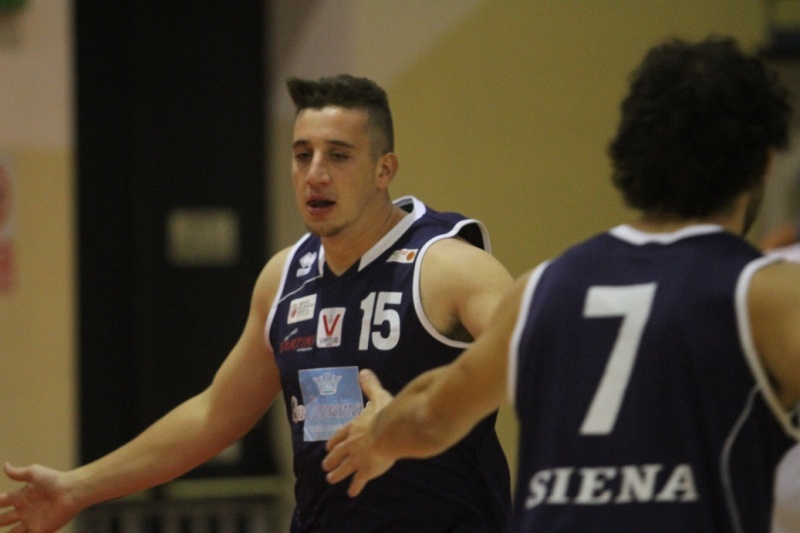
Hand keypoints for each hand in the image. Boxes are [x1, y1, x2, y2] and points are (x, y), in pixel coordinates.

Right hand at [0, 462, 79, 532]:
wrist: (72, 491)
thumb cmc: (54, 480)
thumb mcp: (33, 473)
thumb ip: (17, 473)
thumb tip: (5, 465)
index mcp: (21, 497)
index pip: (1, 502)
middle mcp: (24, 510)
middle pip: (3, 519)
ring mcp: (31, 521)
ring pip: (12, 532)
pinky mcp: (40, 530)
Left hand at [323, 369, 394, 496]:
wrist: (390, 433)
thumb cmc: (385, 414)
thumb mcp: (378, 397)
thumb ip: (370, 386)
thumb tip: (364, 371)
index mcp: (354, 427)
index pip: (340, 435)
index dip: (334, 441)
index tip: (328, 446)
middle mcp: (352, 444)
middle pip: (337, 453)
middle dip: (330, 460)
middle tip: (325, 465)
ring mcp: (357, 459)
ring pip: (342, 469)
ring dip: (335, 474)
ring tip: (330, 479)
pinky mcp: (366, 470)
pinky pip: (358, 481)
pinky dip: (354, 487)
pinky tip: (352, 493)